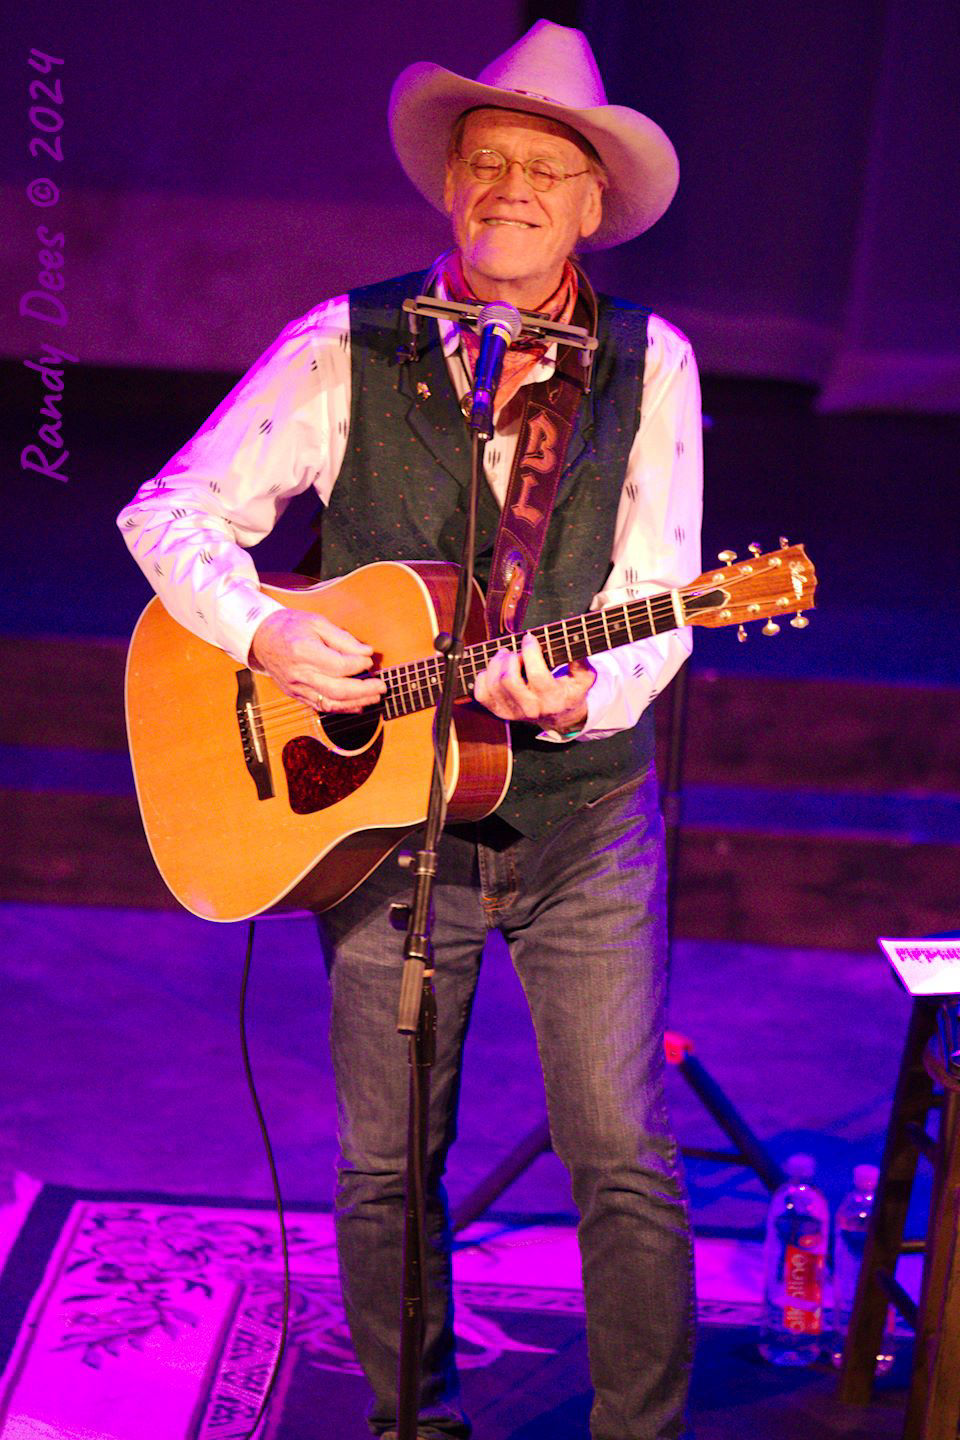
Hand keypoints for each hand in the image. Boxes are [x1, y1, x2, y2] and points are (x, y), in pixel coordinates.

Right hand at [250, 608, 385, 712]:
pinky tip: (358, 705)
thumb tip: (366, 653)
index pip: (338, 665)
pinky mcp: (296, 695)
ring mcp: (296, 688)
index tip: (370, 660)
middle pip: (337, 689)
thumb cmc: (290, 627)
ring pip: (330, 703)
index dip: (358, 665)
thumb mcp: (317, 622)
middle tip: (382, 686)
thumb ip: (343, 638)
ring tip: (375, 698)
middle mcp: (299, 674)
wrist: (261, 639)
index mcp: (303, 652)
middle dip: (363, 690)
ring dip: (356, 703)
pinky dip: (342, 708)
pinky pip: (321, 707)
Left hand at [473, 632, 594, 733]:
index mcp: (552, 699)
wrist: (560, 716)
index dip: (530, 652)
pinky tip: (494, 670)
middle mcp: (531, 708)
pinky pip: (481, 694)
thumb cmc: (570, 691)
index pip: (536, 674)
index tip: (530, 638)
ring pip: (493, 684)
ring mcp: (513, 712)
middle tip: (516, 652)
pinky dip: (483, 678)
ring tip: (506, 656)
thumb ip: (581, 663)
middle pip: (509, 679)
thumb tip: (573, 644)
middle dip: (511, 658)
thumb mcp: (584, 678)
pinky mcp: (499, 712)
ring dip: (496, 664)